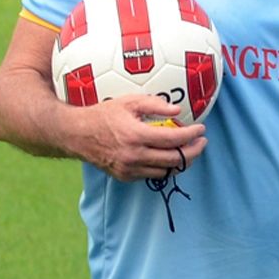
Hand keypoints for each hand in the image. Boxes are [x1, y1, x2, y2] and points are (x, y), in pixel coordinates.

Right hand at [77, 93, 206, 181]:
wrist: (77, 134)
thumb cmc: (103, 115)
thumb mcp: (128, 102)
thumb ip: (154, 104)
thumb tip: (177, 111)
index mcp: (136, 135)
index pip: (174, 139)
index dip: (192, 135)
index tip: (201, 130)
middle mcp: (134, 156)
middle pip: (175, 159)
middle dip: (194, 151)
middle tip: (201, 142)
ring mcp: (130, 169)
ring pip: (166, 171)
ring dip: (181, 162)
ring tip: (188, 150)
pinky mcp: (125, 177)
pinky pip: (152, 175)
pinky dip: (164, 167)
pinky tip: (168, 157)